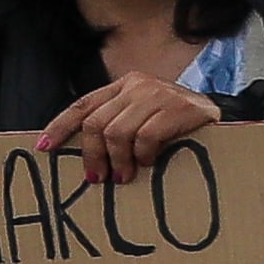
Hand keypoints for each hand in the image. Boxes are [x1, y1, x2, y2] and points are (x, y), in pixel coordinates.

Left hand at [37, 72, 222, 185]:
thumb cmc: (175, 125)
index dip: (60, 127)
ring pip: (117, 132)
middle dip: (92, 155)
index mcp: (123, 86)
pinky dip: (143, 155)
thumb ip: (115, 125)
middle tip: (98, 177)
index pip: (82, 105)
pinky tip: (149, 162)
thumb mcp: (141, 118)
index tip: (44, 148)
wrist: (218, 118)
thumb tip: (83, 157)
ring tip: (124, 177)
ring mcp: (158, 94)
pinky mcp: (178, 108)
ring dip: (118, 160)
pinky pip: (146, 137)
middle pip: (96, 123)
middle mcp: (137, 85)